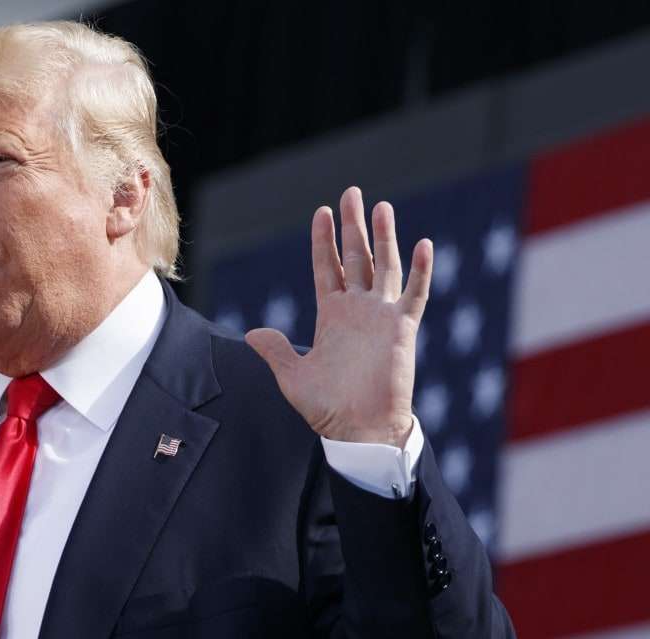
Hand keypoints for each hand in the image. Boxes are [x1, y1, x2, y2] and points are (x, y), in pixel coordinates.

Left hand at [246, 186, 432, 447]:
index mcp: (332, 316)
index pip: (327, 268)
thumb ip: (276, 352)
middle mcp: (357, 310)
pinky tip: (423, 244)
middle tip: (351, 192)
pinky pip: (414, 295)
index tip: (321, 212)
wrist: (359, 430)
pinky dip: (419, 271)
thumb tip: (253, 333)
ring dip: (383, 237)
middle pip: (355, 257)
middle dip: (352, 226)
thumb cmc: (328, 408)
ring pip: (384, 267)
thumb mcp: (293, 377)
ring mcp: (381, 317)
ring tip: (381, 206)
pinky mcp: (401, 330)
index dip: (323, 241)